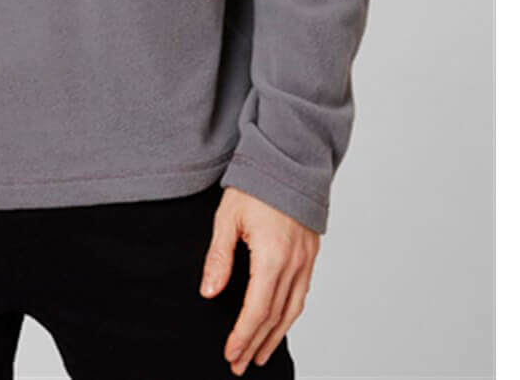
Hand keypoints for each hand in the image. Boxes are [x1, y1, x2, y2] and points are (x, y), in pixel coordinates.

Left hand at [199, 187, 318, 373]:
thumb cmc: (255, 184)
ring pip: (293, 310)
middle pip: (275, 316)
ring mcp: (307, 260)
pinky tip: (278, 323)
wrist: (290, 159)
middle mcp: (294, 263)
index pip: (257, 309)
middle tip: (240, 365)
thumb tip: (209, 293)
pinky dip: (289, 315)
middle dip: (256, 343)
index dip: (243, 335)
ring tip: (259, 354)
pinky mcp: (311, 254)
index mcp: (272, 256)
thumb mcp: (227, 217)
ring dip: (275, 336)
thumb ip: (219, 257)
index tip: (230, 354)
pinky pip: (302, 294)